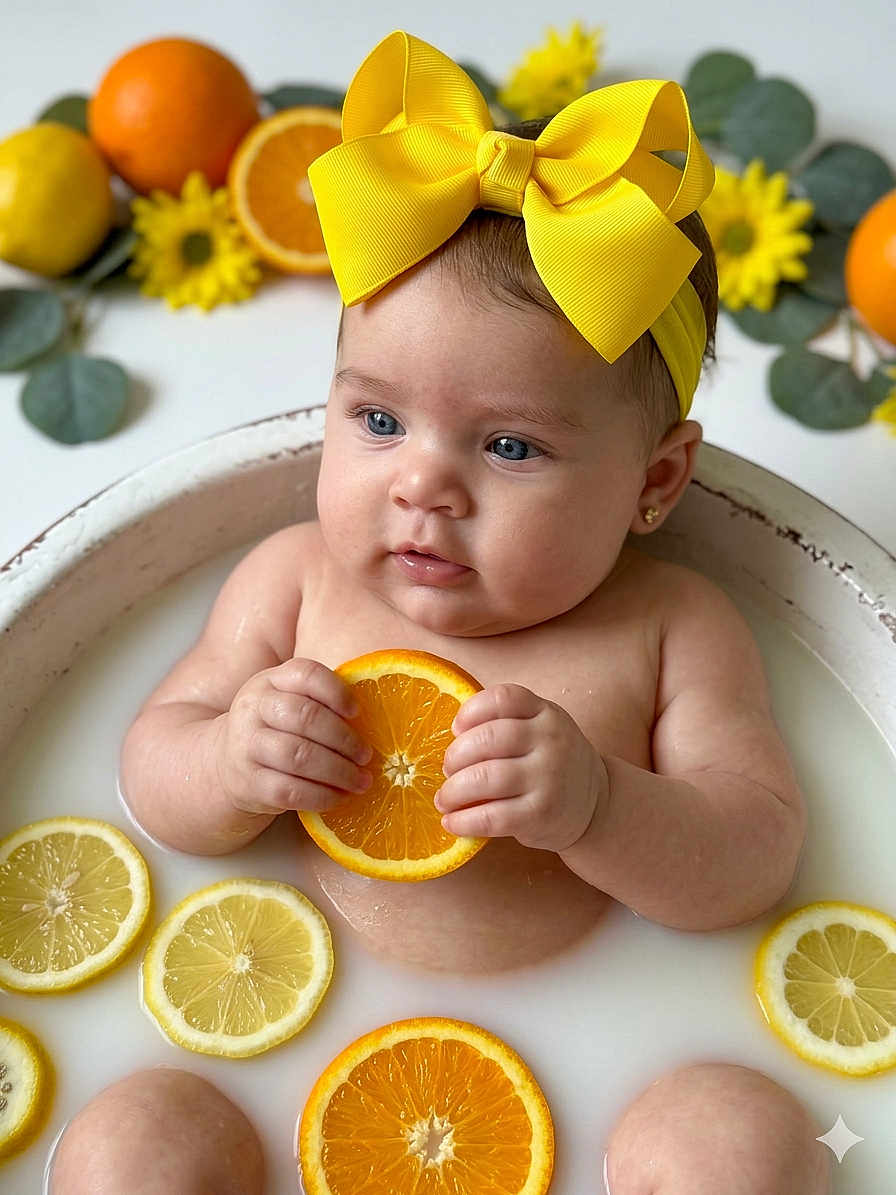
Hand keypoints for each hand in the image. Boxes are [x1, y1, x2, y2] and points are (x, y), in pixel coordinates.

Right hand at [215, 658, 373, 815]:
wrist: (226, 763)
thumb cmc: (277, 728)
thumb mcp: (289, 701)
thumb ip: (324, 702)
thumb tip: (386, 712)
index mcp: (271, 680)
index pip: (306, 674)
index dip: (337, 692)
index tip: (359, 713)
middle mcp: (253, 707)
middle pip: (305, 717)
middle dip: (344, 739)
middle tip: (368, 756)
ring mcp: (245, 745)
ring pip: (298, 756)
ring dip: (338, 771)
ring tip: (362, 781)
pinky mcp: (247, 782)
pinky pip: (288, 791)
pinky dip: (320, 796)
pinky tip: (339, 798)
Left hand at [435, 683, 607, 851]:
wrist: (596, 804)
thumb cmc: (551, 762)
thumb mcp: (541, 729)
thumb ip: (505, 723)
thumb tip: (444, 737)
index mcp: (546, 713)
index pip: (503, 699)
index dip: (471, 710)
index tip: (455, 729)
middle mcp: (551, 741)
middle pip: (488, 739)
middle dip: (455, 756)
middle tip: (446, 769)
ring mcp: (549, 778)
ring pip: (486, 778)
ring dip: (453, 791)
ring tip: (443, 799)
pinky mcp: (542, 814)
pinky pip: (492, 816)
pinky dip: (464, 821)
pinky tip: (451, 823)